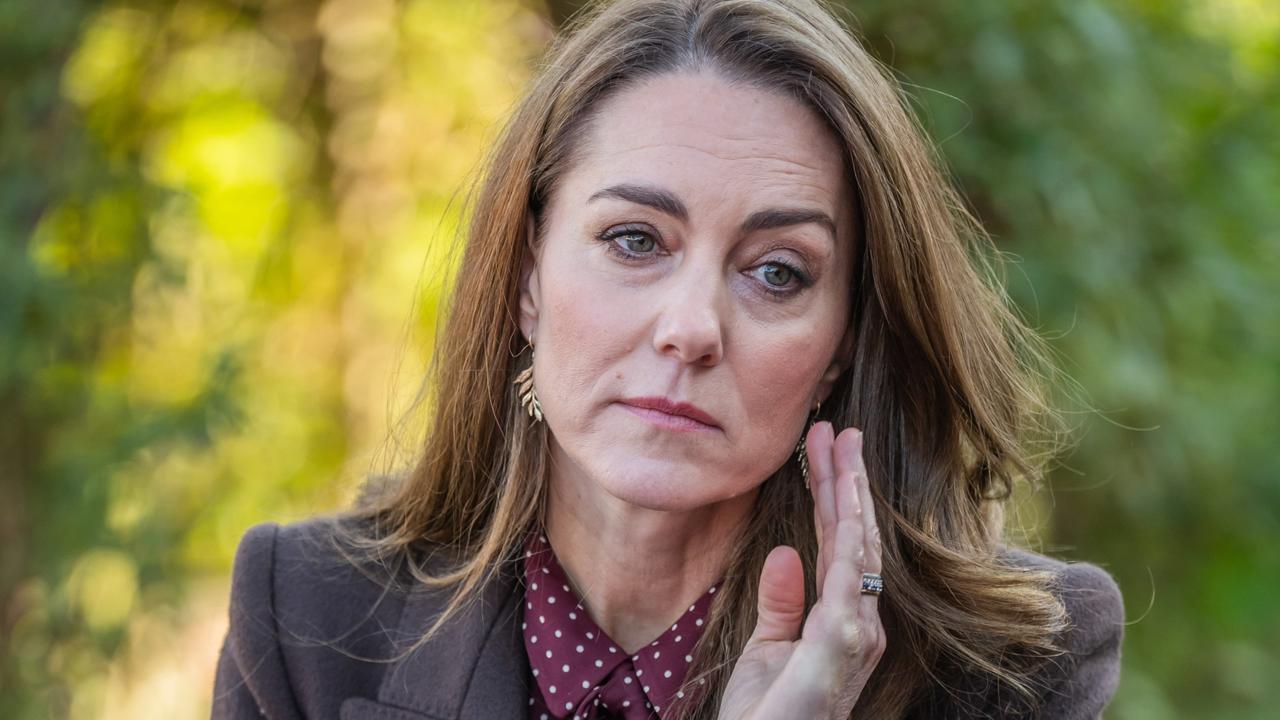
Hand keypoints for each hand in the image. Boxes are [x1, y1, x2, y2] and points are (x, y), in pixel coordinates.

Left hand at [717, 423, 884, 719]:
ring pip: (856, 544)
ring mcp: (857, 633)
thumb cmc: (767, 716)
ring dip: (849, 491)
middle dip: (846, 480)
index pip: (839, 545)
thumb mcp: (767, 649)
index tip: (823, 450)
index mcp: (842, 620)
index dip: (833, 496)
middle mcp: (860, 622)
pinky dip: (849, 531)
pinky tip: (844, 495)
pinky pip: (848, 573)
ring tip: (839, 443)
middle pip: (854, 536)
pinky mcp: (843, 643)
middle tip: (836, 427)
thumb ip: (781, 601)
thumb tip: (785, 552)